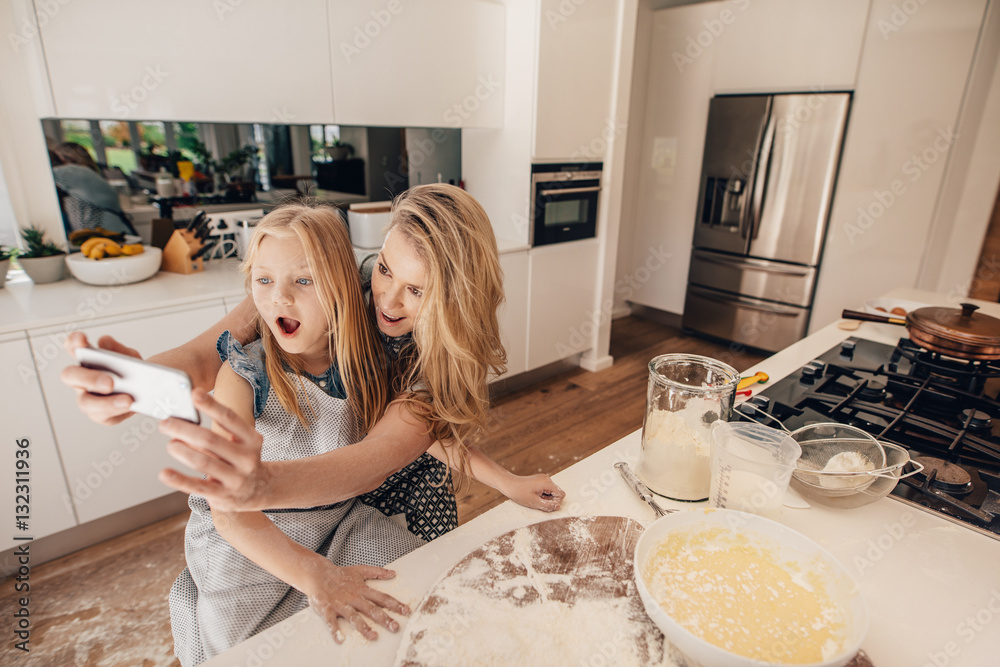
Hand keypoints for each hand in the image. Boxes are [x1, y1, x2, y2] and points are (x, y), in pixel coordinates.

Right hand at [60, 332, 139, 424]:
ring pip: (86, 402)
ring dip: (106, 402)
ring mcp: (87, 398)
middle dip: (89, 378)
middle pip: (71, 376)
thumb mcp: (130, 356)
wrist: (147, 391)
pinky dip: (116, 410)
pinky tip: (129, 405)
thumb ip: (117, 349)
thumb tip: (104, 342)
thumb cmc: (131, 371)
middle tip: (110, 382)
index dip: (73, 342)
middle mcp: (81, 379)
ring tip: (127, 400)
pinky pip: (103, 415)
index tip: (82, 339)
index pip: (73, 347)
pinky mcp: (99, 414)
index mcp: (86, 360)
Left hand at [158, 390, 269, 510]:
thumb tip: (182, 425)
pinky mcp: (223, 496)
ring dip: (182, 451)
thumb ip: (216, 434)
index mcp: (251, 440)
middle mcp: (246, 459)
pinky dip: (179, 480)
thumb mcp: (240, 443)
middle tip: (166, 424)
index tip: (194, 394)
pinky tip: (165, 473)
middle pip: (210, 440)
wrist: (259, 490)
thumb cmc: (241, 461)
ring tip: (171, 445)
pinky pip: (197, 487)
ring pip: (203, 462)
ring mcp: (236, 479)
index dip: (211, 405)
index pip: (230, 419)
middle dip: (184, 429)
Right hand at [303, 562, 409, 643]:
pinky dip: (335, 630)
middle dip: (384, 618)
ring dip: (364, 627)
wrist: (317, 573)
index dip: (395, 604)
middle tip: (395, 627)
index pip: (382, 598)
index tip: (406, 611)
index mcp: (362, 590)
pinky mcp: (327, 609)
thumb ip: (377, 572)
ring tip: (373, 636)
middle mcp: (354, 598)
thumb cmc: (340, 575)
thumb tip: (393, 573)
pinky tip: (340, 639)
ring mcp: (340, 604)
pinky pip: (331, 621)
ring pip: (354, 617)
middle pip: (371, 609)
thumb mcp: (360, 570)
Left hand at [500, 473, 564, 511]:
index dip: (556, 502)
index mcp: (547, 482)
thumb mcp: (534, 502)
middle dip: (550, 500)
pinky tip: (534, 495)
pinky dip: (542, 495)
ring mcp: (543, 479)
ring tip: (535, 498)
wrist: (509, 484)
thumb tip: (558, 507)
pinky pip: (546, 489)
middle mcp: (547, 479)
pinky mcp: (539, 480)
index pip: (561, 494)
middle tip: (538, 501)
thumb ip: (548, 505)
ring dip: (546, 498)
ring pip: (551, 492)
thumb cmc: (520, 493)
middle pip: (557, 492)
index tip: (545, 504)